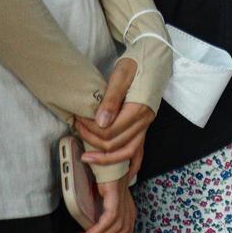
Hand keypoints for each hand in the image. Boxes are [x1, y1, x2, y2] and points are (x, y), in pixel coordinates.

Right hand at [73, 177, 135, 232]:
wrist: (105, 159)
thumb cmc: (104, 179)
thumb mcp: (105, 200)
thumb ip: (106, 216)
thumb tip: (103, 230)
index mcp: (128, 210)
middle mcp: (128, 207)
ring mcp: (123, 201)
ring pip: (115, 229)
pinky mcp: (116, 196)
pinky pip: (110, 219)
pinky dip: (98, 230)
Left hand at [76, 56, 155, 178]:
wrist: (154, 58)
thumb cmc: (136, 63)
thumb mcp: (121, 75)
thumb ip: (111, 99)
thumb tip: (100, 123)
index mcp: (139, 110)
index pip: (111, 132)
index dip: (91, 130)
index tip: (78, 119)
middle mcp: (145, 122)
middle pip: (116, 145)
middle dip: (92, 141)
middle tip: (77, 127)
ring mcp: (145, 127)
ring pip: (126, 153)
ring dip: (104, 156)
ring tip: (86, 152)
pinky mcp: (143, 128)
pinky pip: (137, 152)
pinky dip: (127, 165)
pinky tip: (119, 175)